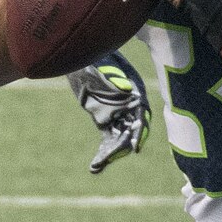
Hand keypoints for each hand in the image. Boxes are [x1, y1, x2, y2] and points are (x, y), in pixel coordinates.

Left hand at [67, 52, 150, 172]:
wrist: (81, 53)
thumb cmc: (94, 56)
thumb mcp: (100, 63)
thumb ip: (112, 76)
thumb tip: (126, 89)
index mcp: (133, 92)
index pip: (140, 116)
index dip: (139, 132)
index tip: (134, 148)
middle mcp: (128, 105)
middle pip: (129, 131)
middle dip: (120, 147)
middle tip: (107, 160)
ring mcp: (117, 113)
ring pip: (118, 138)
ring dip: (110, 154)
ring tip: (96, 166)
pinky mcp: (105, 119)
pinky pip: (107, 139)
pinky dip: (103, 152)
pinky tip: (95, 168)